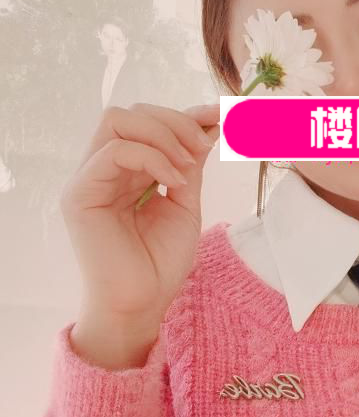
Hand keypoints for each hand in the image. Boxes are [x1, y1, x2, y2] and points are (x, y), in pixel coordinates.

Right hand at [60, 102, 219, 328]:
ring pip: (118, 121)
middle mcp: (104, 169)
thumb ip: (191, 162)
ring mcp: (89, 179)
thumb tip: (210, 122)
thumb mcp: (185, 200)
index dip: (184, 114)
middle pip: (131, 113)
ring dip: (163, 134)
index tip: (219, 115)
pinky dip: (152, 158)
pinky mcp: (81, 194)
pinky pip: (115, 152)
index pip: (148, 122)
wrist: (144, 303)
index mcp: (127, 170)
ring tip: (189, 165)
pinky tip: (175, 181)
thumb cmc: (161, 261)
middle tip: (204, 147)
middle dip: (175, 121)